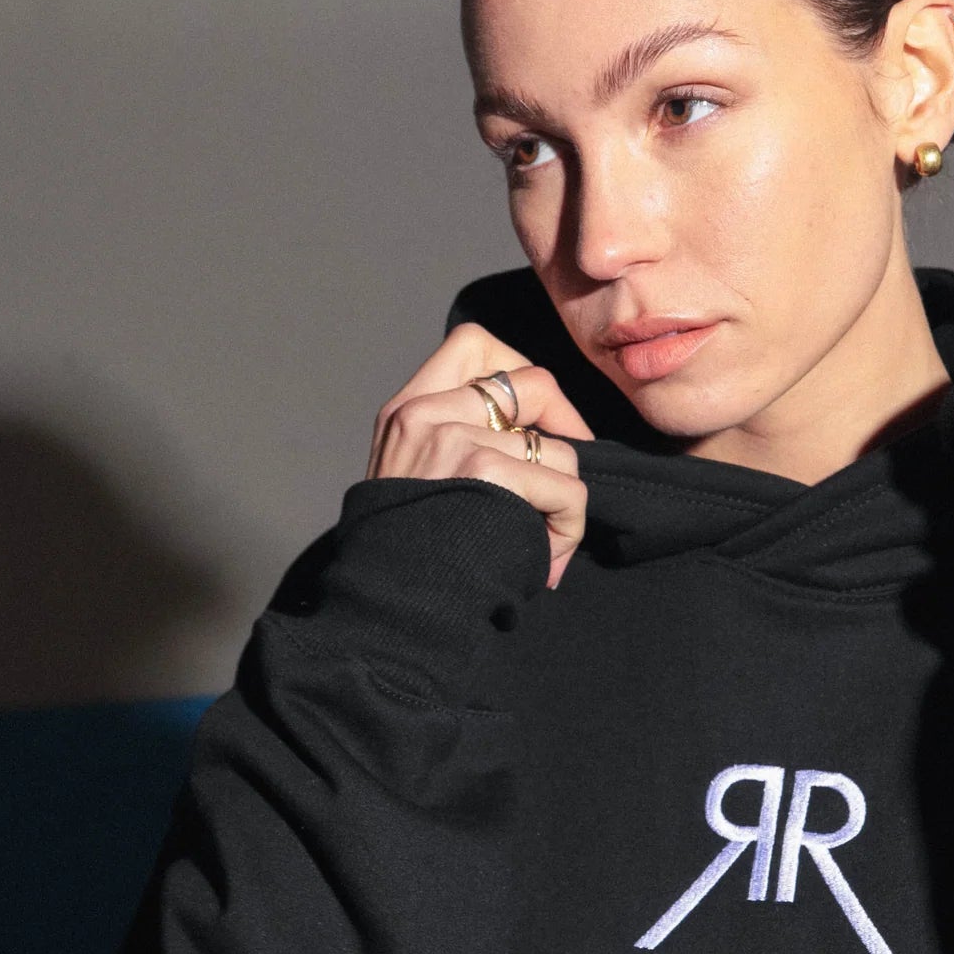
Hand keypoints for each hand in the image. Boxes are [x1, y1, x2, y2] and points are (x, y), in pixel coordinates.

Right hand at [366, 325, 593, 590]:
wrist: (384, 610)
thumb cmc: (408, 561)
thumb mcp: (411, 482)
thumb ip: (452, 445)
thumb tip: (535, 439)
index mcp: (405, 411)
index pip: (472, 343)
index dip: (520, 369)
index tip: (534, 417)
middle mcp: (423, 412)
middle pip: (532, 380)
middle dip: (568, 426)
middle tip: (565, 472)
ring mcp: (452, 436)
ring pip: (558, 449)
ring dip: (564, 503)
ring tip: (543, 544)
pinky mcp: (482, 468)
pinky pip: (565, 488)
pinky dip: (569, 527)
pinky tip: (547, 559)